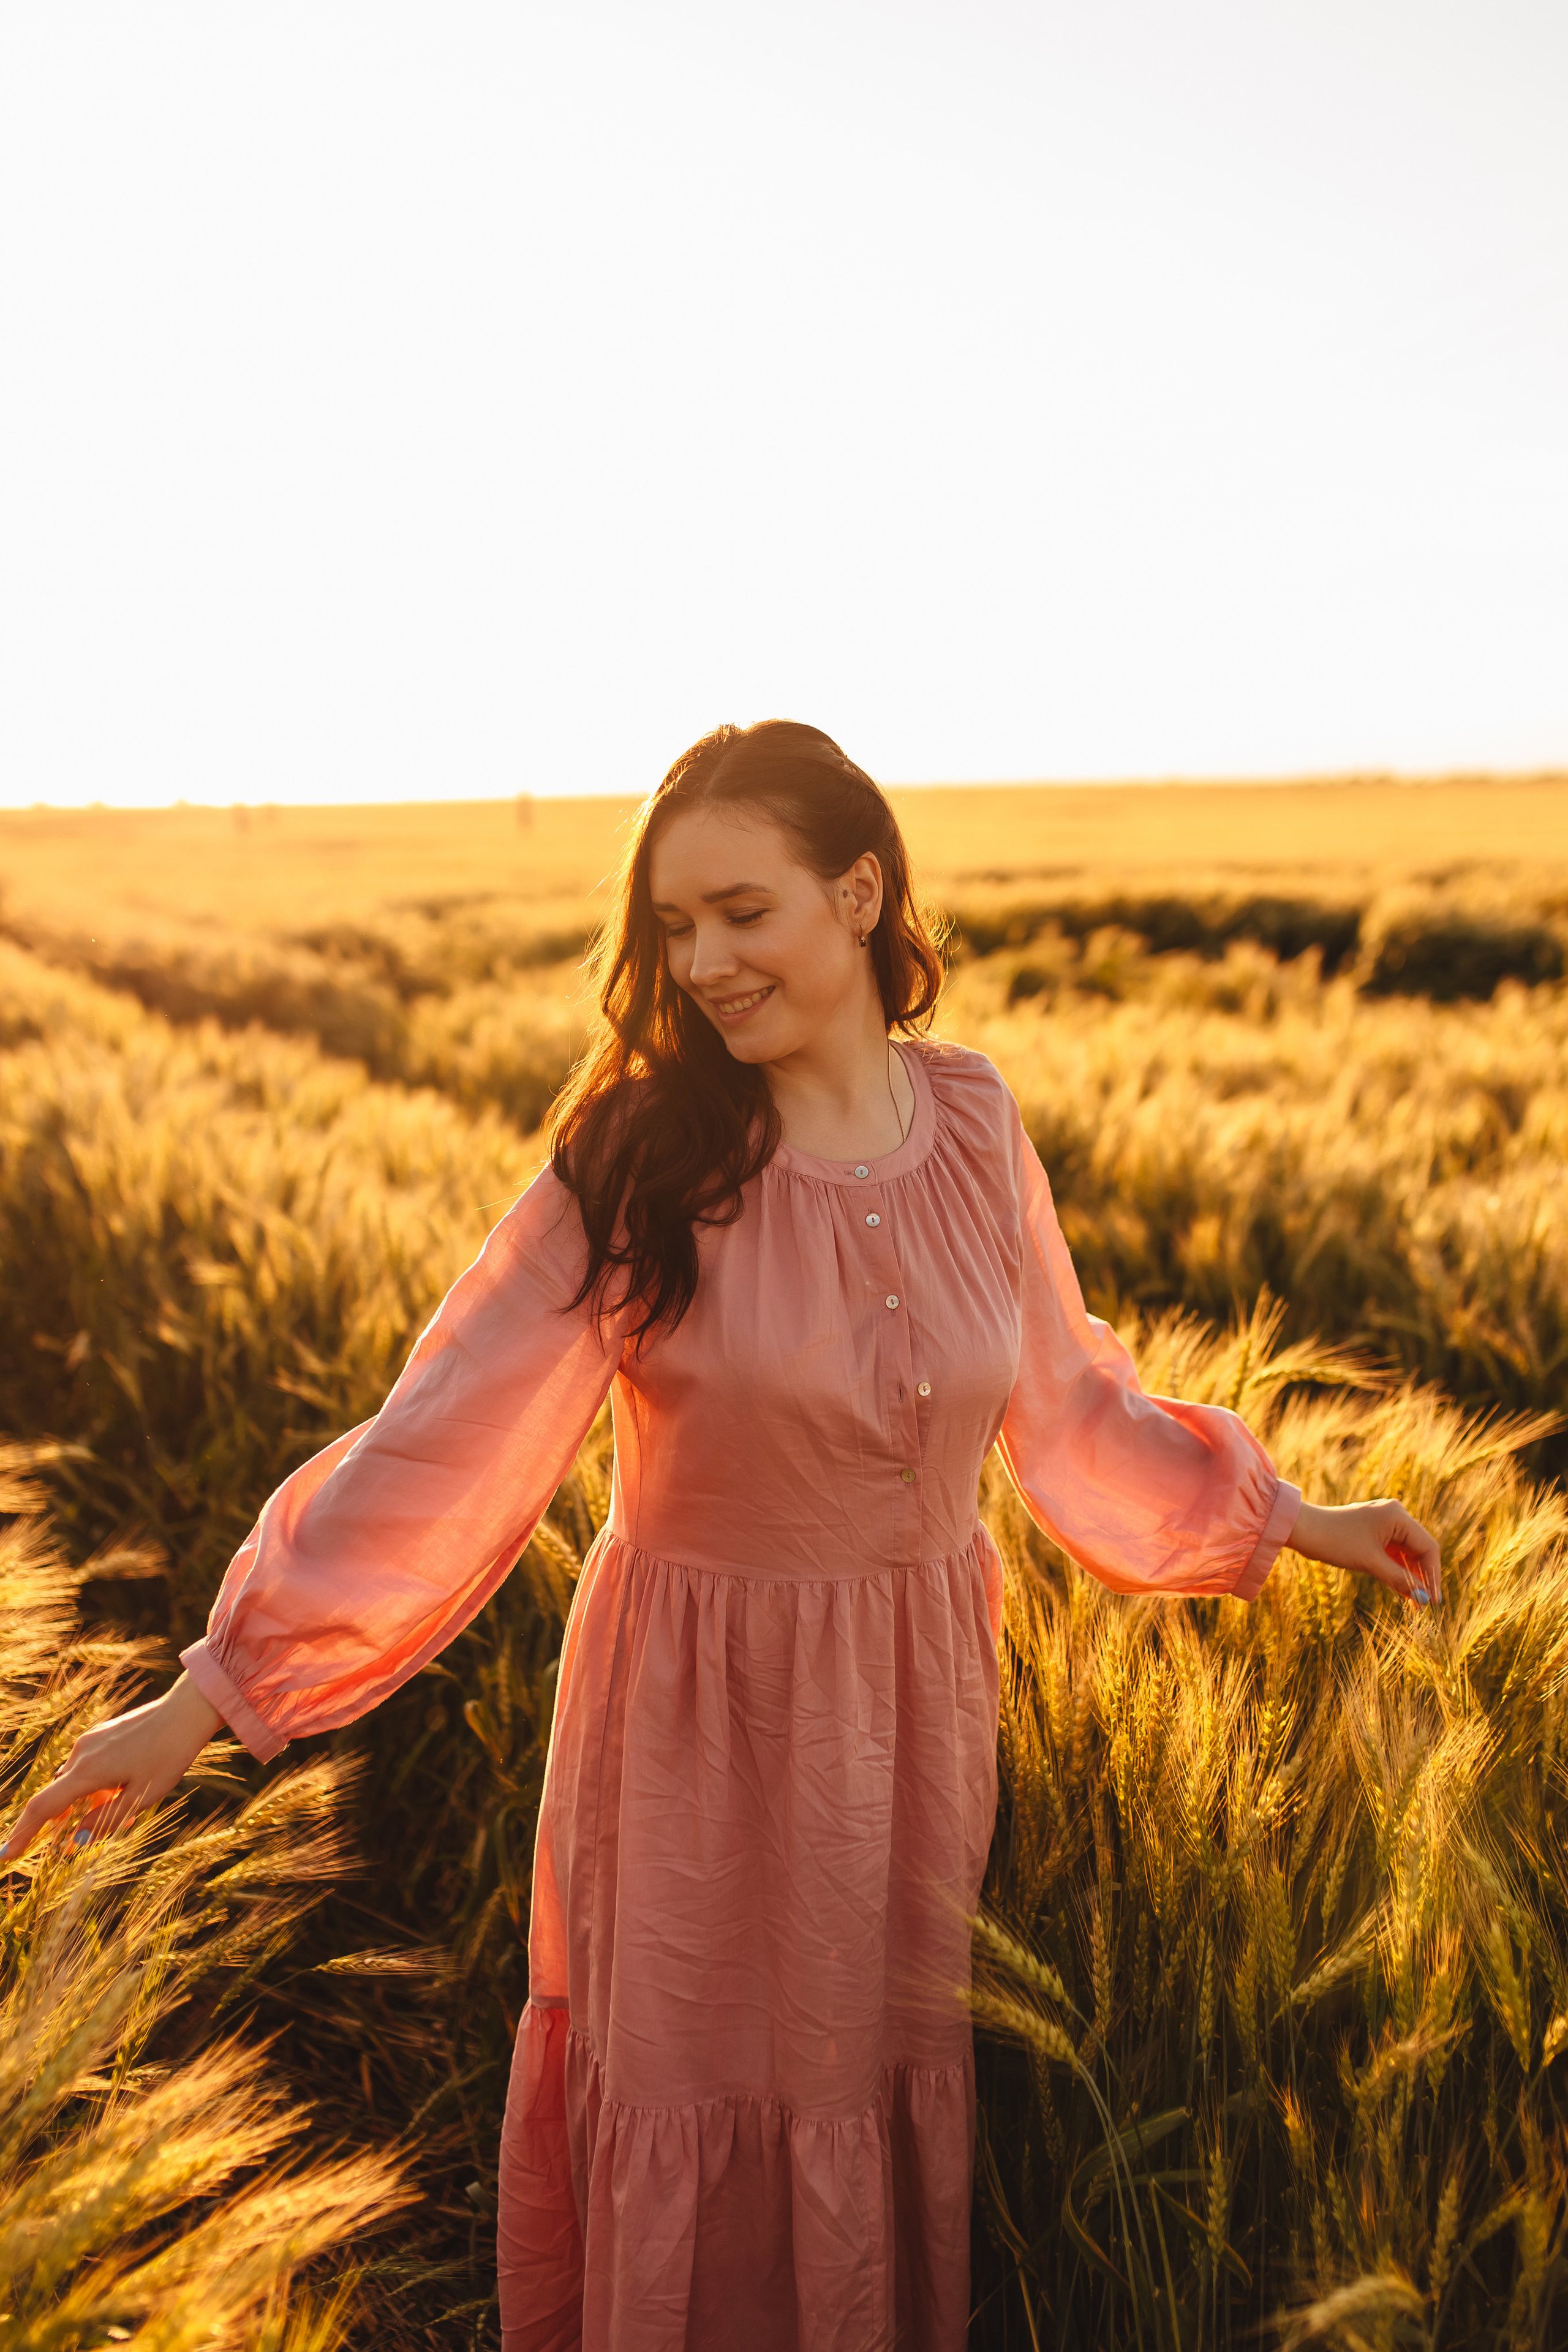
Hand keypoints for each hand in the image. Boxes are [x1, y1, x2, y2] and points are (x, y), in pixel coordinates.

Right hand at [0, 1672, 225, 1861]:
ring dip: (86, 1803)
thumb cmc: (168, 1756)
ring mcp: (89, 1741)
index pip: (42, 1807)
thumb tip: (76, 1840)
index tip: (5, 1855)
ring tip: (122, 1815)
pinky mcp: (100, 1734)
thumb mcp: (141, 1797)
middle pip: (57, 1797)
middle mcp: (81, 1754)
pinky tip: (123, 1791)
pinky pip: (87, 1767)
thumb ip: (106, 1819)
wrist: (186, 1712)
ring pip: (75, 1783)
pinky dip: (95, 1786)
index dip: (22, 1833)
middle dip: (63, 1822)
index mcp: (87, 1772)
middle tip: (77, 1842)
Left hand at [1289, 1497, 1442, 1608]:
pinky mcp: (1374, 1530)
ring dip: (1409, 1575)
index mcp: (1398, 1516)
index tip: (1432, 1601)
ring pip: (1406, 1552)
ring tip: (1413, 1602)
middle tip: (1423, 1605)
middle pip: (1419, 1549)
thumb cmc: (1335, 1541)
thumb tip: (1425, 1599)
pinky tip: (1401, 1589)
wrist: (1302, 1529)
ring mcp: (1384, 1521)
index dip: (1432, 1575)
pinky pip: (1393, 1551)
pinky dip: (1396, 1569)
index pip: (1427, 1547)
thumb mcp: (1370, 1563)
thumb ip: (1400, 1580)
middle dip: (1422, 1576)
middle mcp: (1395, 1514)